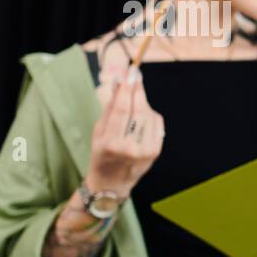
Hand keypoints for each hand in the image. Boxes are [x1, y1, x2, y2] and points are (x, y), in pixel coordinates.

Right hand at [86, 59, 163, 196]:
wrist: (112, 184)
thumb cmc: (101, 154)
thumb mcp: (99, 131)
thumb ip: (110, 107)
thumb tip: (118, 81)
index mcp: (111, 143)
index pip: (122, 110)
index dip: (127, 89)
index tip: (129, 72)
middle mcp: (131, 148)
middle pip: (138, 110)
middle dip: (137, 89)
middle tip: (135, 72)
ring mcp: (146, 151)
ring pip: (149, 115)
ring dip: (142, 102)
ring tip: (133, 97)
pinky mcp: (156, 151)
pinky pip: (157, 124)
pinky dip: (151, 114)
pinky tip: (142, 113)